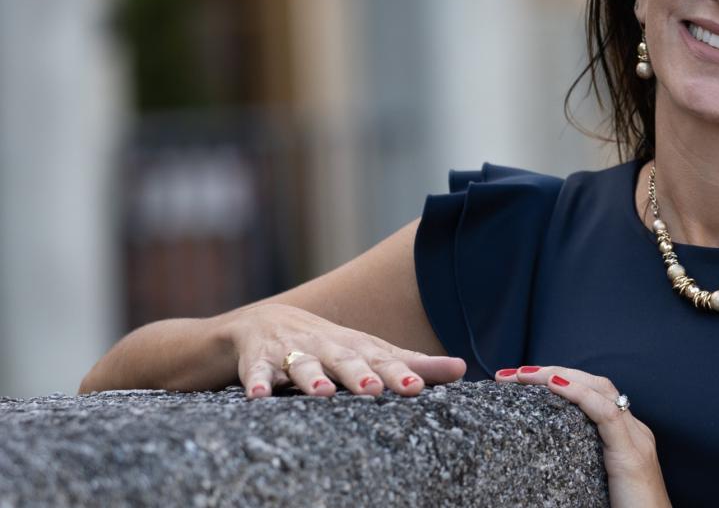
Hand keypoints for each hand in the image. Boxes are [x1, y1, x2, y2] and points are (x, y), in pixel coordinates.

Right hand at [223, 302, 466, 398]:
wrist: (260, 324)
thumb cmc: (327, 345)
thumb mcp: (368, 352)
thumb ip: (412, 363)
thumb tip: (462, 369)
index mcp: (356, 347)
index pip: (383, 360)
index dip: (399, 374)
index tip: (417, 388)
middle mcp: (327, 346)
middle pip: (345, 359)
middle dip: (359, 373)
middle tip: (373, 389)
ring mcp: (291, 351)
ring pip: (302, 364)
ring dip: (312, 377)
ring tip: (323, 393)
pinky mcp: (258, 360)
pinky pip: (256, 372)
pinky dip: (257, 381)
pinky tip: (260, 396)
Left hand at [496, 365, 669, 507]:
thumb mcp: (599, 480)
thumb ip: (580, 460)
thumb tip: (541, 458)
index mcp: (625, 436)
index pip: (593, 392)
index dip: (559, 379)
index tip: (520, 380)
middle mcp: (634, 430)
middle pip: (594, 383)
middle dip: (553, 371)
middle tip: (512, 373)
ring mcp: (636, 440)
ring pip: (599, 389)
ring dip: (559, 375)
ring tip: (525, 375)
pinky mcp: (631, 456)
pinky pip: (607, 415)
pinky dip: (580, 394)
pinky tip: (555, 384)